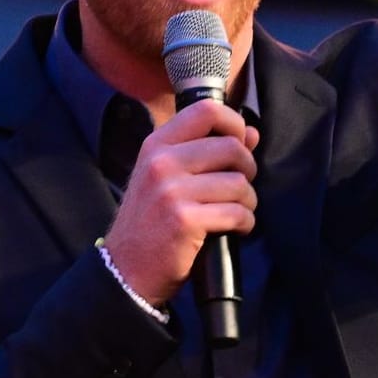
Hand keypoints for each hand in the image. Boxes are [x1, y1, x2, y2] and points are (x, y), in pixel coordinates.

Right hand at [104, 99, 258, 305]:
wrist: (126, 267)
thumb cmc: (151, 221)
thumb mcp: (167, 177)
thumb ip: (206, 150)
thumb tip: (251, 134)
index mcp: (156, 145)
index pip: (206, 110)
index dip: (234, 124)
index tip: (239, 144)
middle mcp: (161, 162)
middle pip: (232, 147)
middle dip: (247, 170)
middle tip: (237, 189)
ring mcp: (171, 191)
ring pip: (240, 184)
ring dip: (247, 203)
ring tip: (233, 213)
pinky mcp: (185, 220)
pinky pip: (238, 213)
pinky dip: (245, 224)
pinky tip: (233, 230)